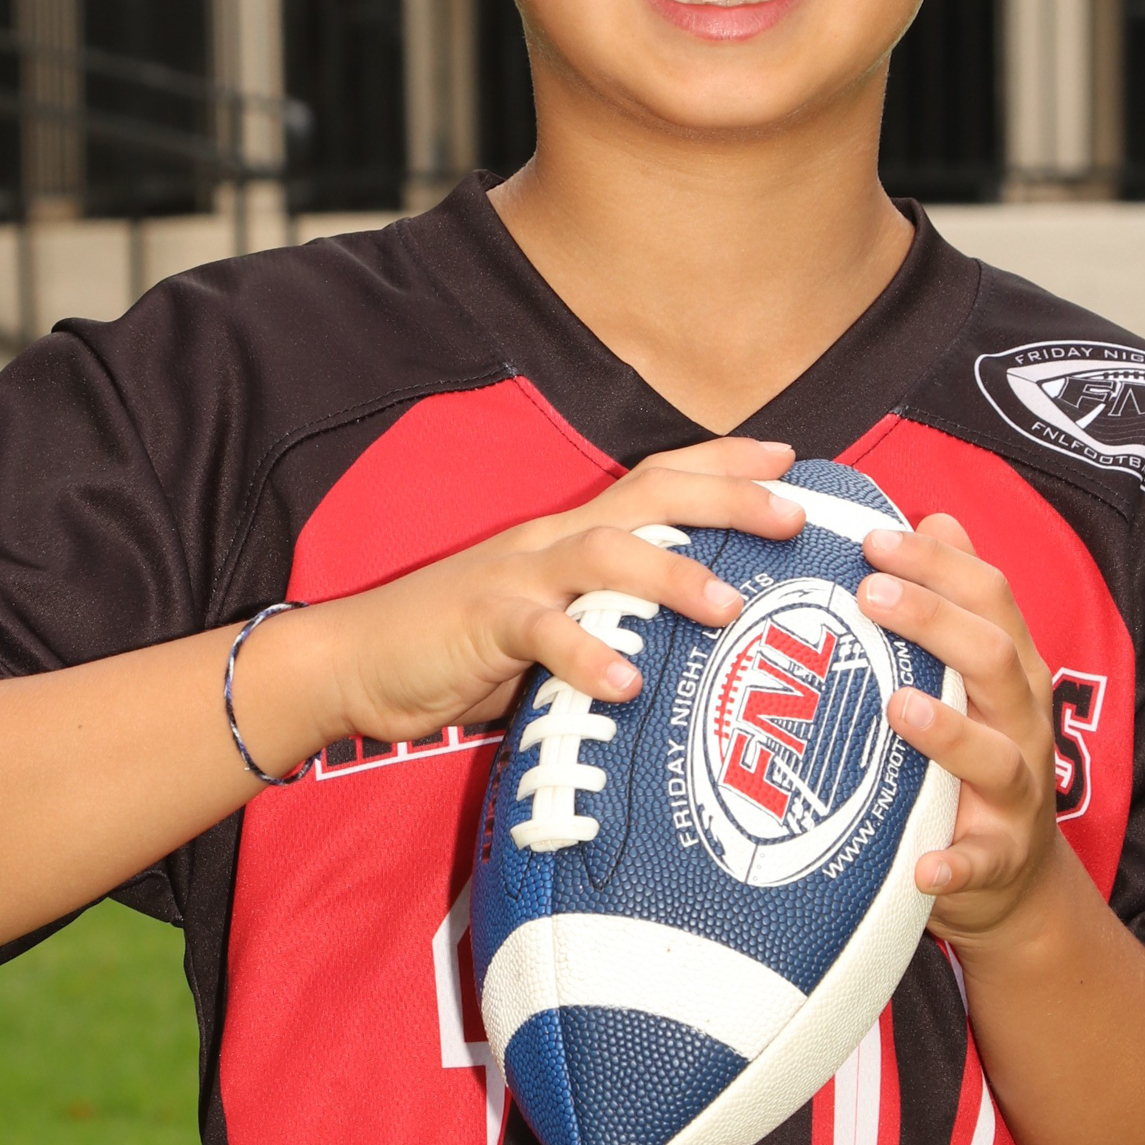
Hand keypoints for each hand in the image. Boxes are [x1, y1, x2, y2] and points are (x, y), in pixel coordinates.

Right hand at [244, 437, 804, 760]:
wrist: (351, 660)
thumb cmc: (458, 649)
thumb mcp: (549, 624)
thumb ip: (609, 622)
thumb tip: (688, 649)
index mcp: (570, 537)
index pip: (656, 481)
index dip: (723, 465)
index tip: (790, 460)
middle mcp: (551, 542)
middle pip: (649, 498)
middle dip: (726, 499)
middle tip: (793, 515)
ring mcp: (517, 577)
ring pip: (605, 553)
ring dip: (672, 576)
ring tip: (730, 607)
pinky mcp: (482, 623)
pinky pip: (542, 635)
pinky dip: (587, 656)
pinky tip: (628, 684)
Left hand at [855, 511, 1062, 946]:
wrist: (1012, 876)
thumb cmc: (971, 759)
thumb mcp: (971, 676)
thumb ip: (958, 602)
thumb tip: (936, 517)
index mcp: (1011, 671)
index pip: (990, 598)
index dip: (938, 563)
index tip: (874, 539)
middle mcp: (1022, 723)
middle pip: (995, 659)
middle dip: (936, 623)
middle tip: (871, 595)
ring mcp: (1016, 794)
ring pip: (997, 757)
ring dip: (949, 732)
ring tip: (898, 707)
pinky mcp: (998, 859)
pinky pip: (980, 863)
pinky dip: (955, 866)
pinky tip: (924, 866)